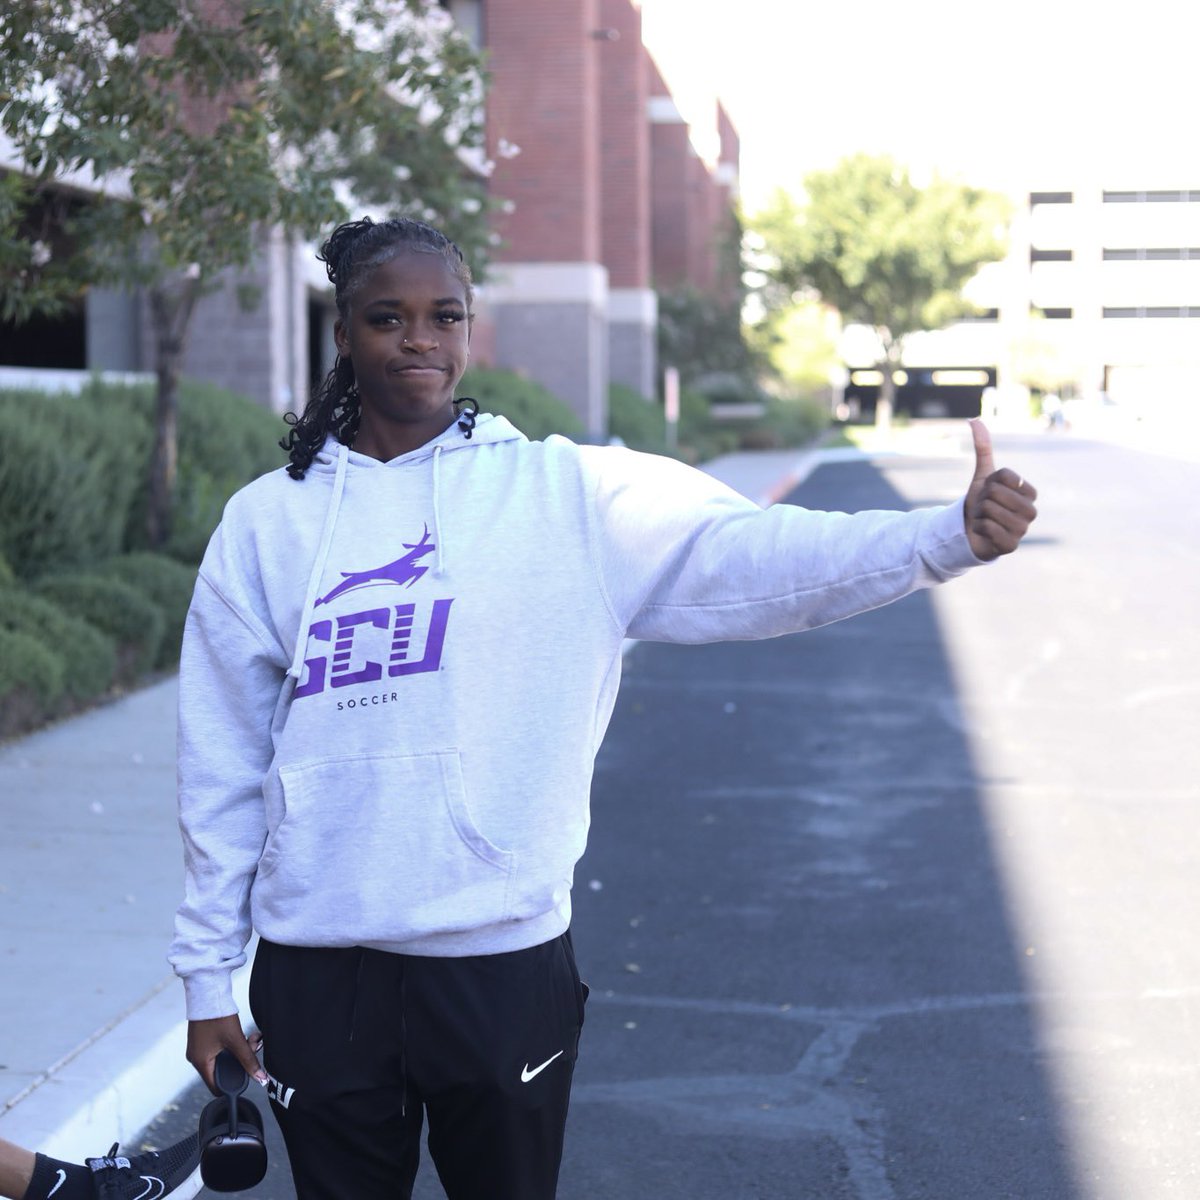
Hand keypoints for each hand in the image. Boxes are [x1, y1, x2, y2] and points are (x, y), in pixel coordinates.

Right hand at [186, 1014, 265, 1093]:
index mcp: (200, 1062)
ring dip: (240, 1050)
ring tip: (252, 1038)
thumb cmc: (218, 1016)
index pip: (216, 1086)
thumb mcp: (236, 1039)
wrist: (208, 994)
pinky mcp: (203, 1040)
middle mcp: (196, 1058)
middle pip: (223, 1070)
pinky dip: (233, 1044)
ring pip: (224, 1058)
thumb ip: (248, 1060)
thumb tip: (261, 1078)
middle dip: (241, 1061)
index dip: (233, 1084)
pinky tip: (245, 1036)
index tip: (248, 1075)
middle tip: (253, 1046)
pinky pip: (220, 1050)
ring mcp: (199, 1049)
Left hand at [964, 418, 1037, 560]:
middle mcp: (1031, 511)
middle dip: (982, 499)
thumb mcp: (982, 475)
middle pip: (996, 493)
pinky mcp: (1011, 546)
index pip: (1006, 476)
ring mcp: (1023, 530)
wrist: (971, 531)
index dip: (990, 482)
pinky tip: (984, 533)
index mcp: (1030, 493)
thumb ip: (983, 448)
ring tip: (985, 520)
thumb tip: (974, 419)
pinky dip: (979, 528)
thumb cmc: (981, 502)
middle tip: (985, 508)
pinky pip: (988, 529)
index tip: (991, 492)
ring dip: (979, 514)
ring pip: (990, 511)